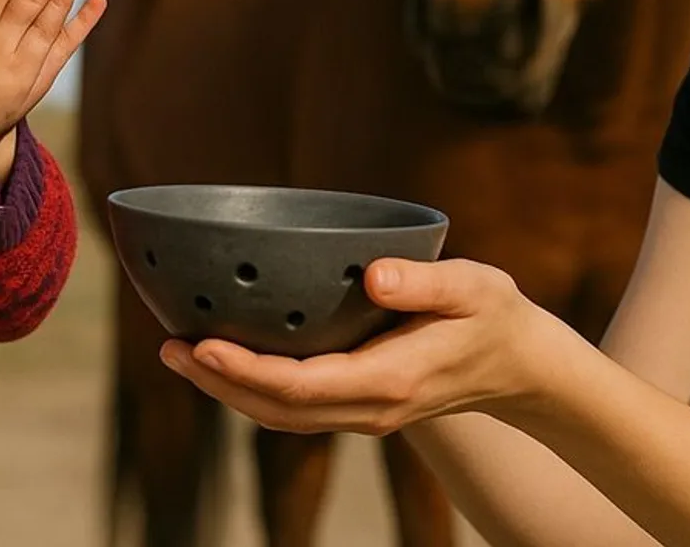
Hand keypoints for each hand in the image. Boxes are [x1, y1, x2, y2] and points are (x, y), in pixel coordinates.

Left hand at [159, 257, 553, 436]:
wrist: (519, 366)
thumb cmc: (494, 317)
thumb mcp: (474, 288)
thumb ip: (426, 282)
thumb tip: (377, 274)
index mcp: (390, 381)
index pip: (301, 386)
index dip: (246, 370)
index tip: (203, 345)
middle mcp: (369, 407)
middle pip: (276, 410)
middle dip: (218, 383)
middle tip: (170, 347)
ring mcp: (361, 412)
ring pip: (280, 415)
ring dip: (227, 390)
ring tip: (180, 353)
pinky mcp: (357, 402)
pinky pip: (294, 406)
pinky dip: (253, 387)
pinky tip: (226, 358)